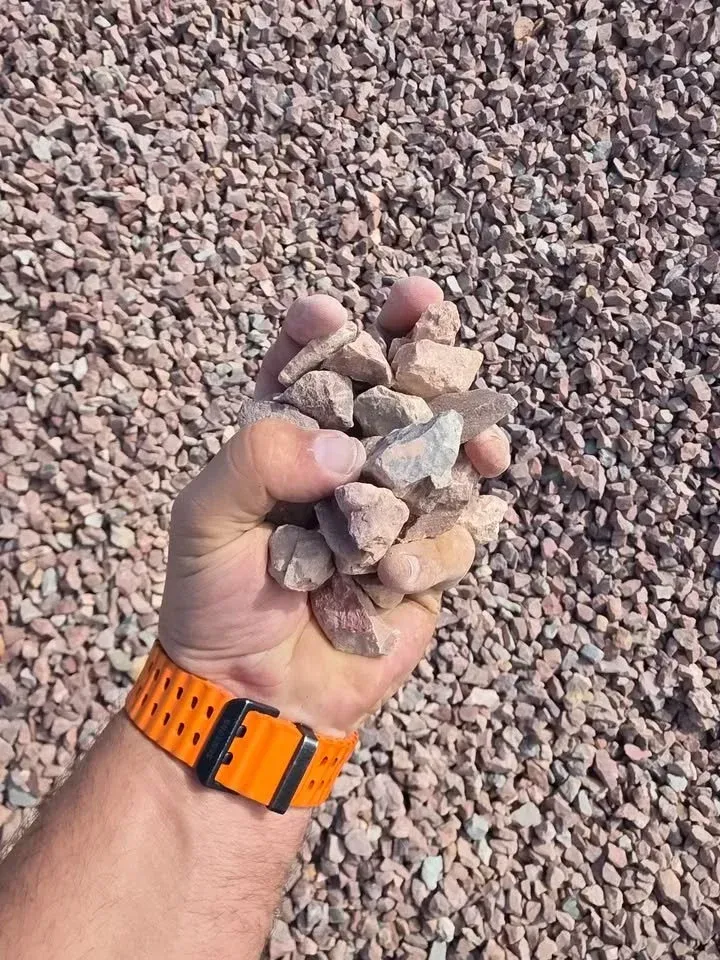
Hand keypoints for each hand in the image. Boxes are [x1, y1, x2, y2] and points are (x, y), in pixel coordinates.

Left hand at [159, 278, 510, 735]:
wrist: (256, 693)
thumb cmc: (216, 600)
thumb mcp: (207, 520)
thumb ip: (258, 462)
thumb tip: (345, 449)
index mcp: (288, 440)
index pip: (309, 368)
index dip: (320, 330)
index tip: (325, 311)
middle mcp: (348, 462)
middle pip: (391, 388)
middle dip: (415, 344)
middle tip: (428, 306)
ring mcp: (394, 507)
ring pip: (443, 450)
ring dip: (462, 431)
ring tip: (477, 433)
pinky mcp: (426, 558)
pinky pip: (454, 535)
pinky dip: (439, 545)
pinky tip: (402, 573)